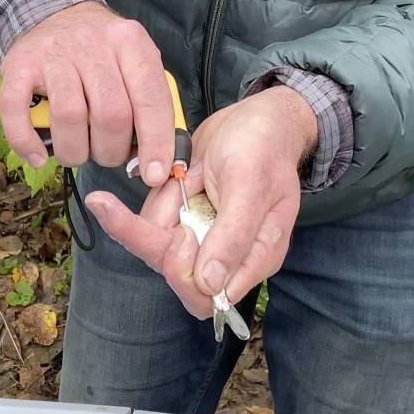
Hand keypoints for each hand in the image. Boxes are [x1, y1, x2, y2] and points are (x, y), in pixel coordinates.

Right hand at [0, 1, 174, 185]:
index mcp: (130, 42)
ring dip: (76, 151)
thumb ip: (149, 103)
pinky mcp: (18, 64)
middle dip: (111, 150)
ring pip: (70, 116)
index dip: (156, 142)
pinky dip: (26, 141)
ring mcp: (53, 53)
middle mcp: (93, 44)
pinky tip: (38, 156)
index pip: (151, 98)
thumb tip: (157, 160)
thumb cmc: (101, 53)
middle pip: (111, 113)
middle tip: (107, 155)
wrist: (52, 12)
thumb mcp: (134, 62)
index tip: (155, 174)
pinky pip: (16, 109)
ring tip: (78, 153)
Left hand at [85, 86, 317, 318]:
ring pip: (155, 244)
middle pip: (172, 272)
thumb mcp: (251, 185)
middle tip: (179, 190)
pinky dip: (158, 196)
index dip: (182, 269)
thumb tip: (213, 285)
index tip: (181, 234)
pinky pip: (151, 221)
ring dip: (162, 206)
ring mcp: (201, 237)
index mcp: (253, 258)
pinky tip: (180, 172)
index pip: (204, 295)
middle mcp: (225, 255)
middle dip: (162, 233)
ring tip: (190, 173)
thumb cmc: (263, 147)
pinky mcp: (182, 220)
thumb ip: (233, 236)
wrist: (254, 118)